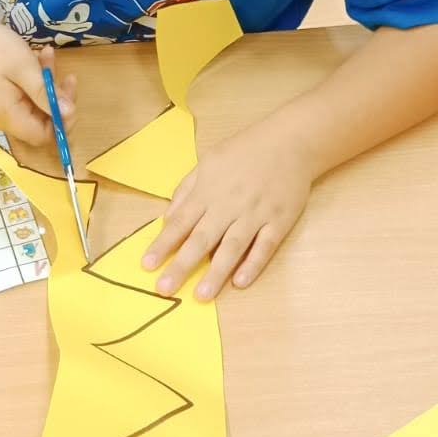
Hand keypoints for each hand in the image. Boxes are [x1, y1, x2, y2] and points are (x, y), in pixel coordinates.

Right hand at [0, 17, 75, 147]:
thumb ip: (46, 94)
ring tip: (49, 56)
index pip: (43, 136)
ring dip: (46, 84)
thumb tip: (69, 115)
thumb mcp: (24, 68)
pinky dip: (32, 81)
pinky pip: (21, 97)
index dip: (62, 122)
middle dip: (56, 99)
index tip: (69, 96)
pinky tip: (37, 58)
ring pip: (33, 106)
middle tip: (67, 75)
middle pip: (39, 121)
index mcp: (6, 116)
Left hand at [141, 123, 311, 300]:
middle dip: (181, 264)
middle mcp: (229, 204)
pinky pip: (265, 246)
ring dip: (216, 272)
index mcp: (208, 190)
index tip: (147, 265)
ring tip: (202, 295)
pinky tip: (240, 282)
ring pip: (232, 246)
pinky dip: (253, 264)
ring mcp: (255, 213)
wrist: (289, 141)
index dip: (163, 244)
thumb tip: (167, 218)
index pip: (180, 222)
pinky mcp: (279, 221)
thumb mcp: (208, 162)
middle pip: (201, 238)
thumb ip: (186, 190)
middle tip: (165, 289)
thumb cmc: (245, 151)